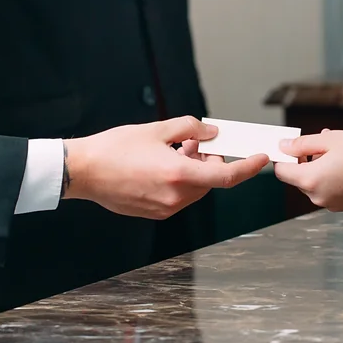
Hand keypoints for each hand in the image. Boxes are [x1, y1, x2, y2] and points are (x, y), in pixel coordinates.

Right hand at [64, 118, 268, 219]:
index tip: (260, 159)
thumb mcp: (156, 130)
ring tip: (174, 151)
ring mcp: (163, 208)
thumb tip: (211, 134)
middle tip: (196, 144)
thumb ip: (189, 129)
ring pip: (194, 190)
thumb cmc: (114, 149)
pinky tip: (162, 165)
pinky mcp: (153, 213)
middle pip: (210, 182)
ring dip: (194, 172)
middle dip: (210, 163)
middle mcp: (174, 197)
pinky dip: (180, 181)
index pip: (226, 177)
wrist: (82, 172)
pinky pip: (177, 197)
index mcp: (178, 175)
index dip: (248, 168)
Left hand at [274, 129, 342, 212]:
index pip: (282, 172)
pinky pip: (331, 189)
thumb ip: (303, 144)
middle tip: (323, 142)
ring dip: (321, 167)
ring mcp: (334, 204)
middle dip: (306, 160)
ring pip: (316, 183)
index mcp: (312, 180)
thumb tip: (283, 146)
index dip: (285, 157)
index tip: (294, 145)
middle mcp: (319, 197)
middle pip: (299, 178)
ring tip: (339, 149)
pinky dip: (333, 177)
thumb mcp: (331, 139)